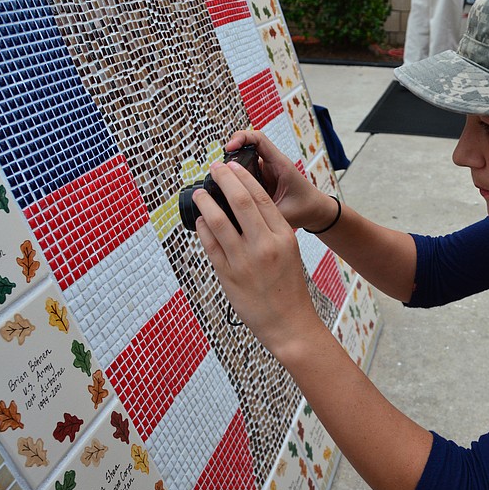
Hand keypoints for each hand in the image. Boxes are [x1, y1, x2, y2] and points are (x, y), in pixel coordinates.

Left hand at [193, 159, 319, 354]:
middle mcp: (264, 244)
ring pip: (217, 220)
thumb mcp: (289, 251)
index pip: (260, 196)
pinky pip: (209, 245)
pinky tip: (200, 220)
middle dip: (223, 179)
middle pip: (239, 200)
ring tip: (199, 193)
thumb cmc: (289, 287)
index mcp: (283, 236)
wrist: (289, 322)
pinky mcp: (228, 275)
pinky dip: (202, 228)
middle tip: (213, 168)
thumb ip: (270, 229)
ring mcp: (244, 260)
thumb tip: (244, 206)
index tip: (231, 167)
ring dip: (205, 202)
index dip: (242, 177)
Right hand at [224, 130, 339, 231]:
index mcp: (280, 164)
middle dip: (230, 156)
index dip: (241, 138)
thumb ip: (264, 212)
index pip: (258, 139)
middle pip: (245, 148)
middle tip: (218, 170)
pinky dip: (234, 179)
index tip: (229, 148)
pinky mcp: (261, 180)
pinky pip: (244, 174)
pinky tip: (227, 191)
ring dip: (231, 169)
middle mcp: (271, 164)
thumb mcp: (285, 213)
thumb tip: (239, 214)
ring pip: (242, 162)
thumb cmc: (305, 209)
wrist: (315, 213)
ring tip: (219, 181)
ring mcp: (265, 171)